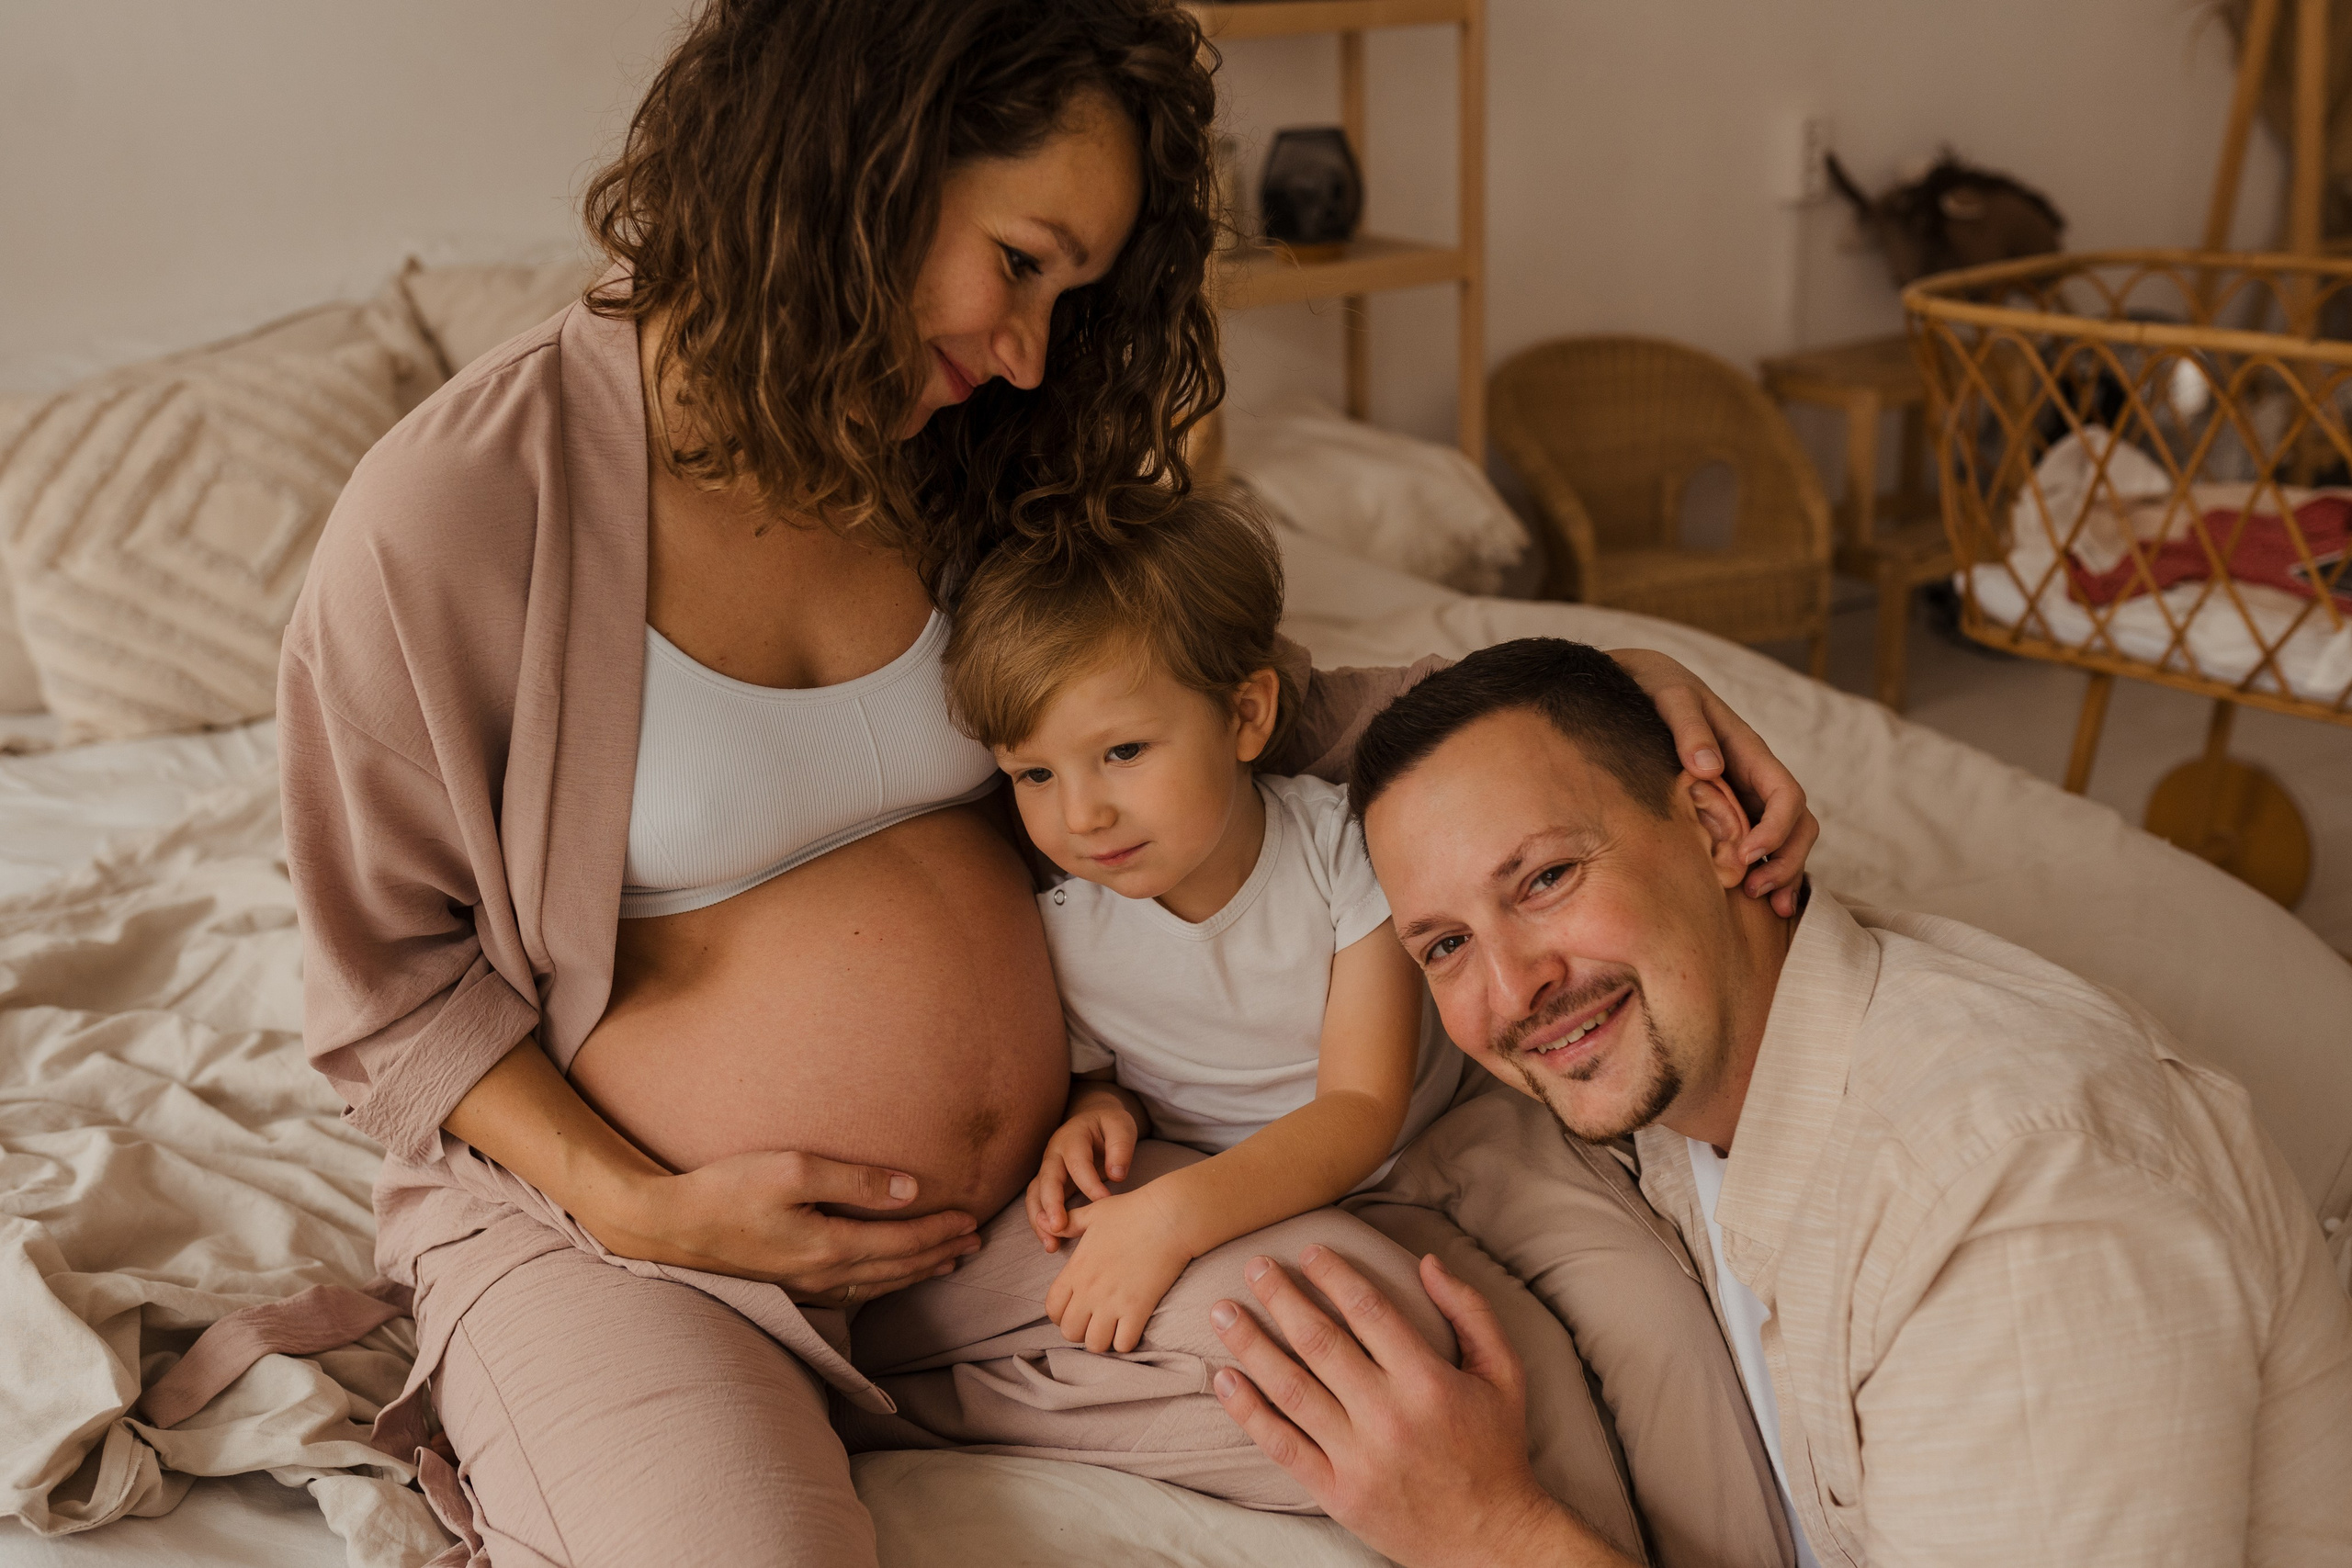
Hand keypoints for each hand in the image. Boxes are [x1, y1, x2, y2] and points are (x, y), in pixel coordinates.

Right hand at [617, 1150, 982, 1304]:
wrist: (669, 1225)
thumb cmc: (728, 1189)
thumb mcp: (794, 1168)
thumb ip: (856, 1179)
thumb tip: (910, 1189)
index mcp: (830, 1246)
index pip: (903, 1243)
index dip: (941, 1231)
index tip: (971, 1218)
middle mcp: (824, 1275)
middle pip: (898, 1269)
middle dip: (940, 1255)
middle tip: (975, 1243)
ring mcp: (806, 1285)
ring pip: (878, 1284)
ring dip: (917, 1272)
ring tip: (948, 1262)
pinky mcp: (789, 1284)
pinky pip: (853, 1291)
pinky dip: (883, 1284)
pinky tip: (888, 1278)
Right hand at [1026, 1096, 1139, 1250]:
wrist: (1095, 1121)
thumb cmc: (1109, 1126)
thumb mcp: (1121, 1126)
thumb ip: (1120, 1147)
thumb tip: (1116, 1175)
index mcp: (1072, 1136)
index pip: (1077, 1161)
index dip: (1089, 1183)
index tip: (1104, 1200)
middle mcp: (1054, 1153)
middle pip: (1047, 1178)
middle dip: (1051, 1204)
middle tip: (1060, 1227)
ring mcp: (1048, 1170)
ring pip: (1035, 1194)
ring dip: (1040, 1220)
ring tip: (1051, 1245)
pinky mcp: (1049, 1185)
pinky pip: (1038, 1204)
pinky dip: (1041, 1225)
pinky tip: (1051, 1243)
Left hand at [1044, 1188, 1190, 1352]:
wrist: (1168, 1217)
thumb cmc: (1131, 1211)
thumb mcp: (1092, 1213)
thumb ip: (1067, 1224)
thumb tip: (1043, 1222)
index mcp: (1076, 1269)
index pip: (1052, 1309)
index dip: (1060, 1314)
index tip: (1076, 1308)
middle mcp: (1090, 1290)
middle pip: (1070, 1333)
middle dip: (1081, 1331)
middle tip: (1095, 1320)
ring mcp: (1113, 1302)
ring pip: (1095, 1345)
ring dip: (1103, 1340)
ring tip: (1113, 1327)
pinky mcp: (1138, 1309)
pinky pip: (1123, 1345)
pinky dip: (1125, 1342)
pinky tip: (1131, 1327)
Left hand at [1210, 1246, 1626, 1567]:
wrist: (1490, 1539)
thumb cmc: (1496, 1448)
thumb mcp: (1504, 1373)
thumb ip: (1470, 1311)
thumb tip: (1427, 1261)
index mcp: (1428, 1381)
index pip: (1368, 1311)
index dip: (1334, 1275)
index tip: (1308, 1251)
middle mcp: (1388, 1416)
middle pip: (1320, 1343)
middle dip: (1281, 1297)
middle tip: (1254, 1265)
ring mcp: (1358, 1458)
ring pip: (1291, 1389)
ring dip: (1251, 1345)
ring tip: (1222, 1311)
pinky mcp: (1337, 1493)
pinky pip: (1282, 1446)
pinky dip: (1248, 1412)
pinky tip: (1224, 1380)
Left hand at [1608, 648, 1817, 915]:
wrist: (1640, 683)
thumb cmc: (1657, 688)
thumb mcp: (1670, 697)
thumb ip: (1689, 728)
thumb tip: (1709, 768)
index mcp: (1750, 752)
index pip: (1786, 795)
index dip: (1776, 829)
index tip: (1749, 854)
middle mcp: (1754, 778)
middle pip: (1797, 826)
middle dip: (1786, 861)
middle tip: (1753, 892)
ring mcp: (1744, 797)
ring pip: (1785, 840)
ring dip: (1782, 874)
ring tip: (1763, 906)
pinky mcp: (1726, 811)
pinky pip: (1756, 845)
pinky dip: (1762, 872)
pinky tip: (1753, 903)